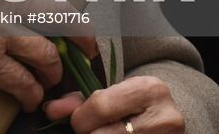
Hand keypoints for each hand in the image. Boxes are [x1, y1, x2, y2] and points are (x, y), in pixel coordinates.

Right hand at [0, 0, 97, 111]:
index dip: (58, 14)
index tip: (64, 25)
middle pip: (62, 17)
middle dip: (83, 36)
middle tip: (89, 49)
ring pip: (46, 55)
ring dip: (53, 72)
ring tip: (50, 80)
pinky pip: (23, 82)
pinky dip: (31, 94)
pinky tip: (30, 99)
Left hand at [42, 75, 184, 132]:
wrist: (167, 119)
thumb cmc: (134, 105)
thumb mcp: (113, 95)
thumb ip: (79, 101)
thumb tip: (50, 110)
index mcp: (150, 89)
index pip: (100, 106)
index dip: (81, 118)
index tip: (78, 121)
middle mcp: (166, 116)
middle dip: (89, 133)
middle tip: (94, 129)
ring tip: (106, 131)